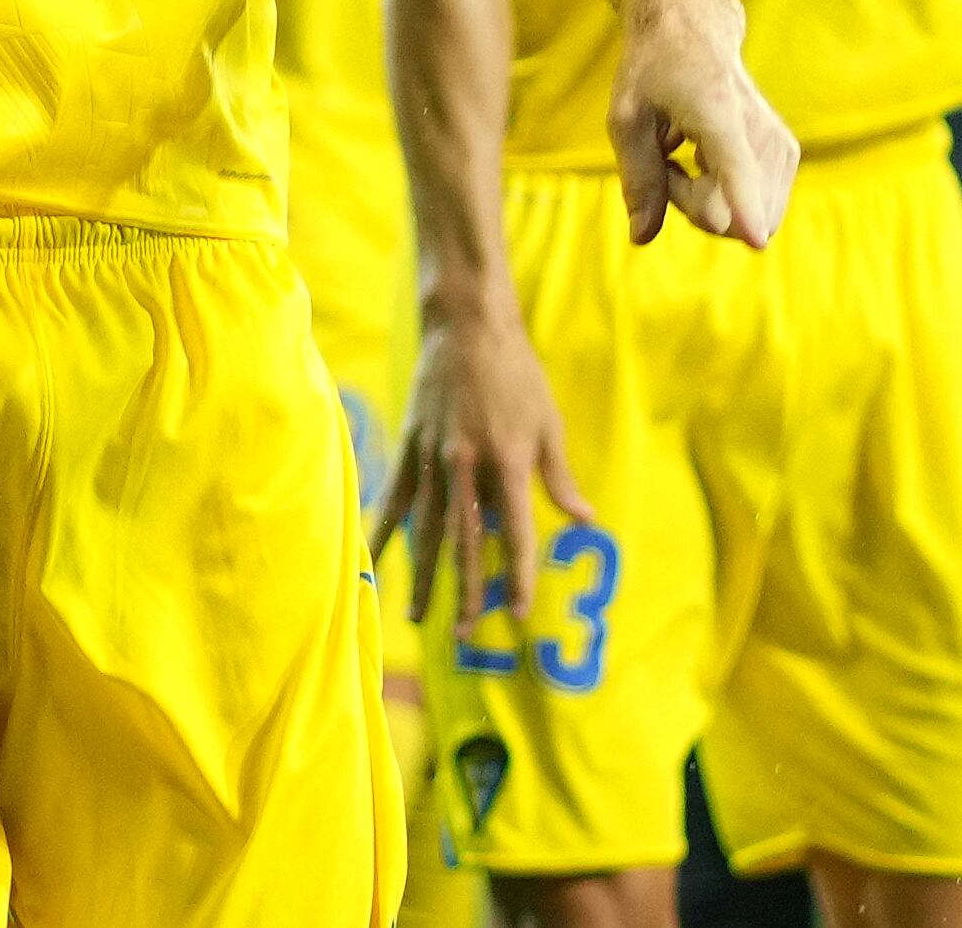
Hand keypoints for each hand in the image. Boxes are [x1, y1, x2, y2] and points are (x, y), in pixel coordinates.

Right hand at [392, 299, 589, 625]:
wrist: (466, 327)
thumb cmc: (517, 373)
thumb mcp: (549, 422)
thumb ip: (559, 477)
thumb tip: (584, 520)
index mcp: (507, 462)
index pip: (513, 534)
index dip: (517, 576)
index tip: (517, 613)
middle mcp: (466, 467)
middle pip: (466, 543)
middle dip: (466, 592)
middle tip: (464, 635)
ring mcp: (433, 458)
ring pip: (427, 529)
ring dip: (425, 575)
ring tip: (419, 615)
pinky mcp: (410, 446)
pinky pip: (396, 497)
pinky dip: (386, 530)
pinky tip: (377, 560)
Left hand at [610, 0, 795, 249]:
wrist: (695, 34)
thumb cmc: (655, 72)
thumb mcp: (627, 119)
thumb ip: (638, 178)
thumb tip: (641, 237)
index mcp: (718, 113)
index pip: (736, 169)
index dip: (745, 209)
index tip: (757, 242)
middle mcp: (761, 130)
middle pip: (729, 213)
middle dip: (692, 206)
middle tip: (668, 162)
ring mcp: (782, 145)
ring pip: (747, 217)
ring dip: (708, 203)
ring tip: (687, 157)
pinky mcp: (787, 156)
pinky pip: (757, 208)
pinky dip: (727, 198)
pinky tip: (707, 162)